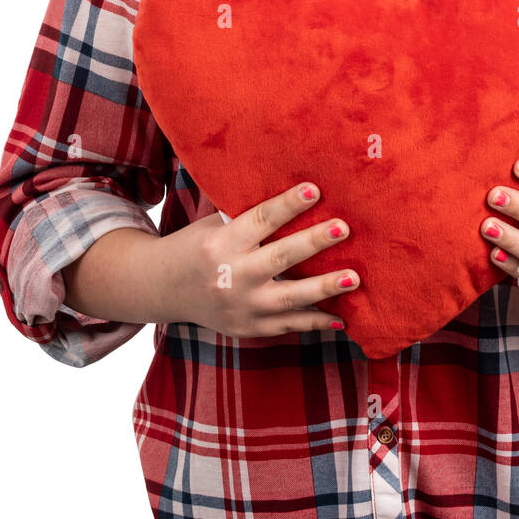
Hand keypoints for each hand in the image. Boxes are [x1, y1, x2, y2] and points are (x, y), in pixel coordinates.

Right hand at [159, 181, 359, 337]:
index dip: (288, 204)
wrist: (164, 288)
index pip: (261, 220)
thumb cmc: (198, 246)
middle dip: (313, 243)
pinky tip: (343, 317)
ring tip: (354, 277)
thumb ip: (248, 219)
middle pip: (279, 258)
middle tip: (344, 228)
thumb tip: (300, 198)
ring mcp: (241, 307)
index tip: (315, 189)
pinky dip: (316, 322)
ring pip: (289, 298)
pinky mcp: (249, 328)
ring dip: (324, 287)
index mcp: (221, 243)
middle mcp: (231, 276)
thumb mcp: (215, 226)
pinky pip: (288, 326)